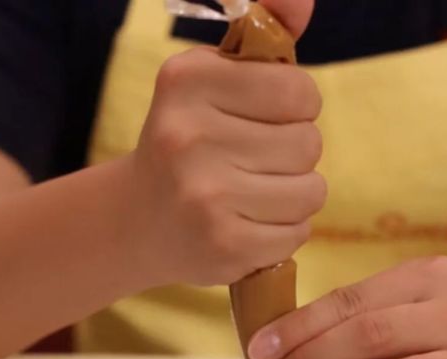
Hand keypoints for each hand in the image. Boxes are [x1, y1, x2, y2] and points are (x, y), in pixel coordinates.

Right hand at [129, 0, 323, 286]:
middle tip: (253, 162)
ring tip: (254, 193)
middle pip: (309, 143)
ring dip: (294, 194)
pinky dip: (284, 231)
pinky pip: (298, 232)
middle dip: (293, 154)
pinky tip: (250, 224)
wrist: (135, 221)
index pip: (300, 91)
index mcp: (187, 81)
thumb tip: (304, 0)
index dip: (295, 108)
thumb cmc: (189, 140)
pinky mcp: (223, 245)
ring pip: (311, 190)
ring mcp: (205, 196)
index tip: (265, 118)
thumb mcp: (213, 77)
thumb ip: (263, 34)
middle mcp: (189, 135)